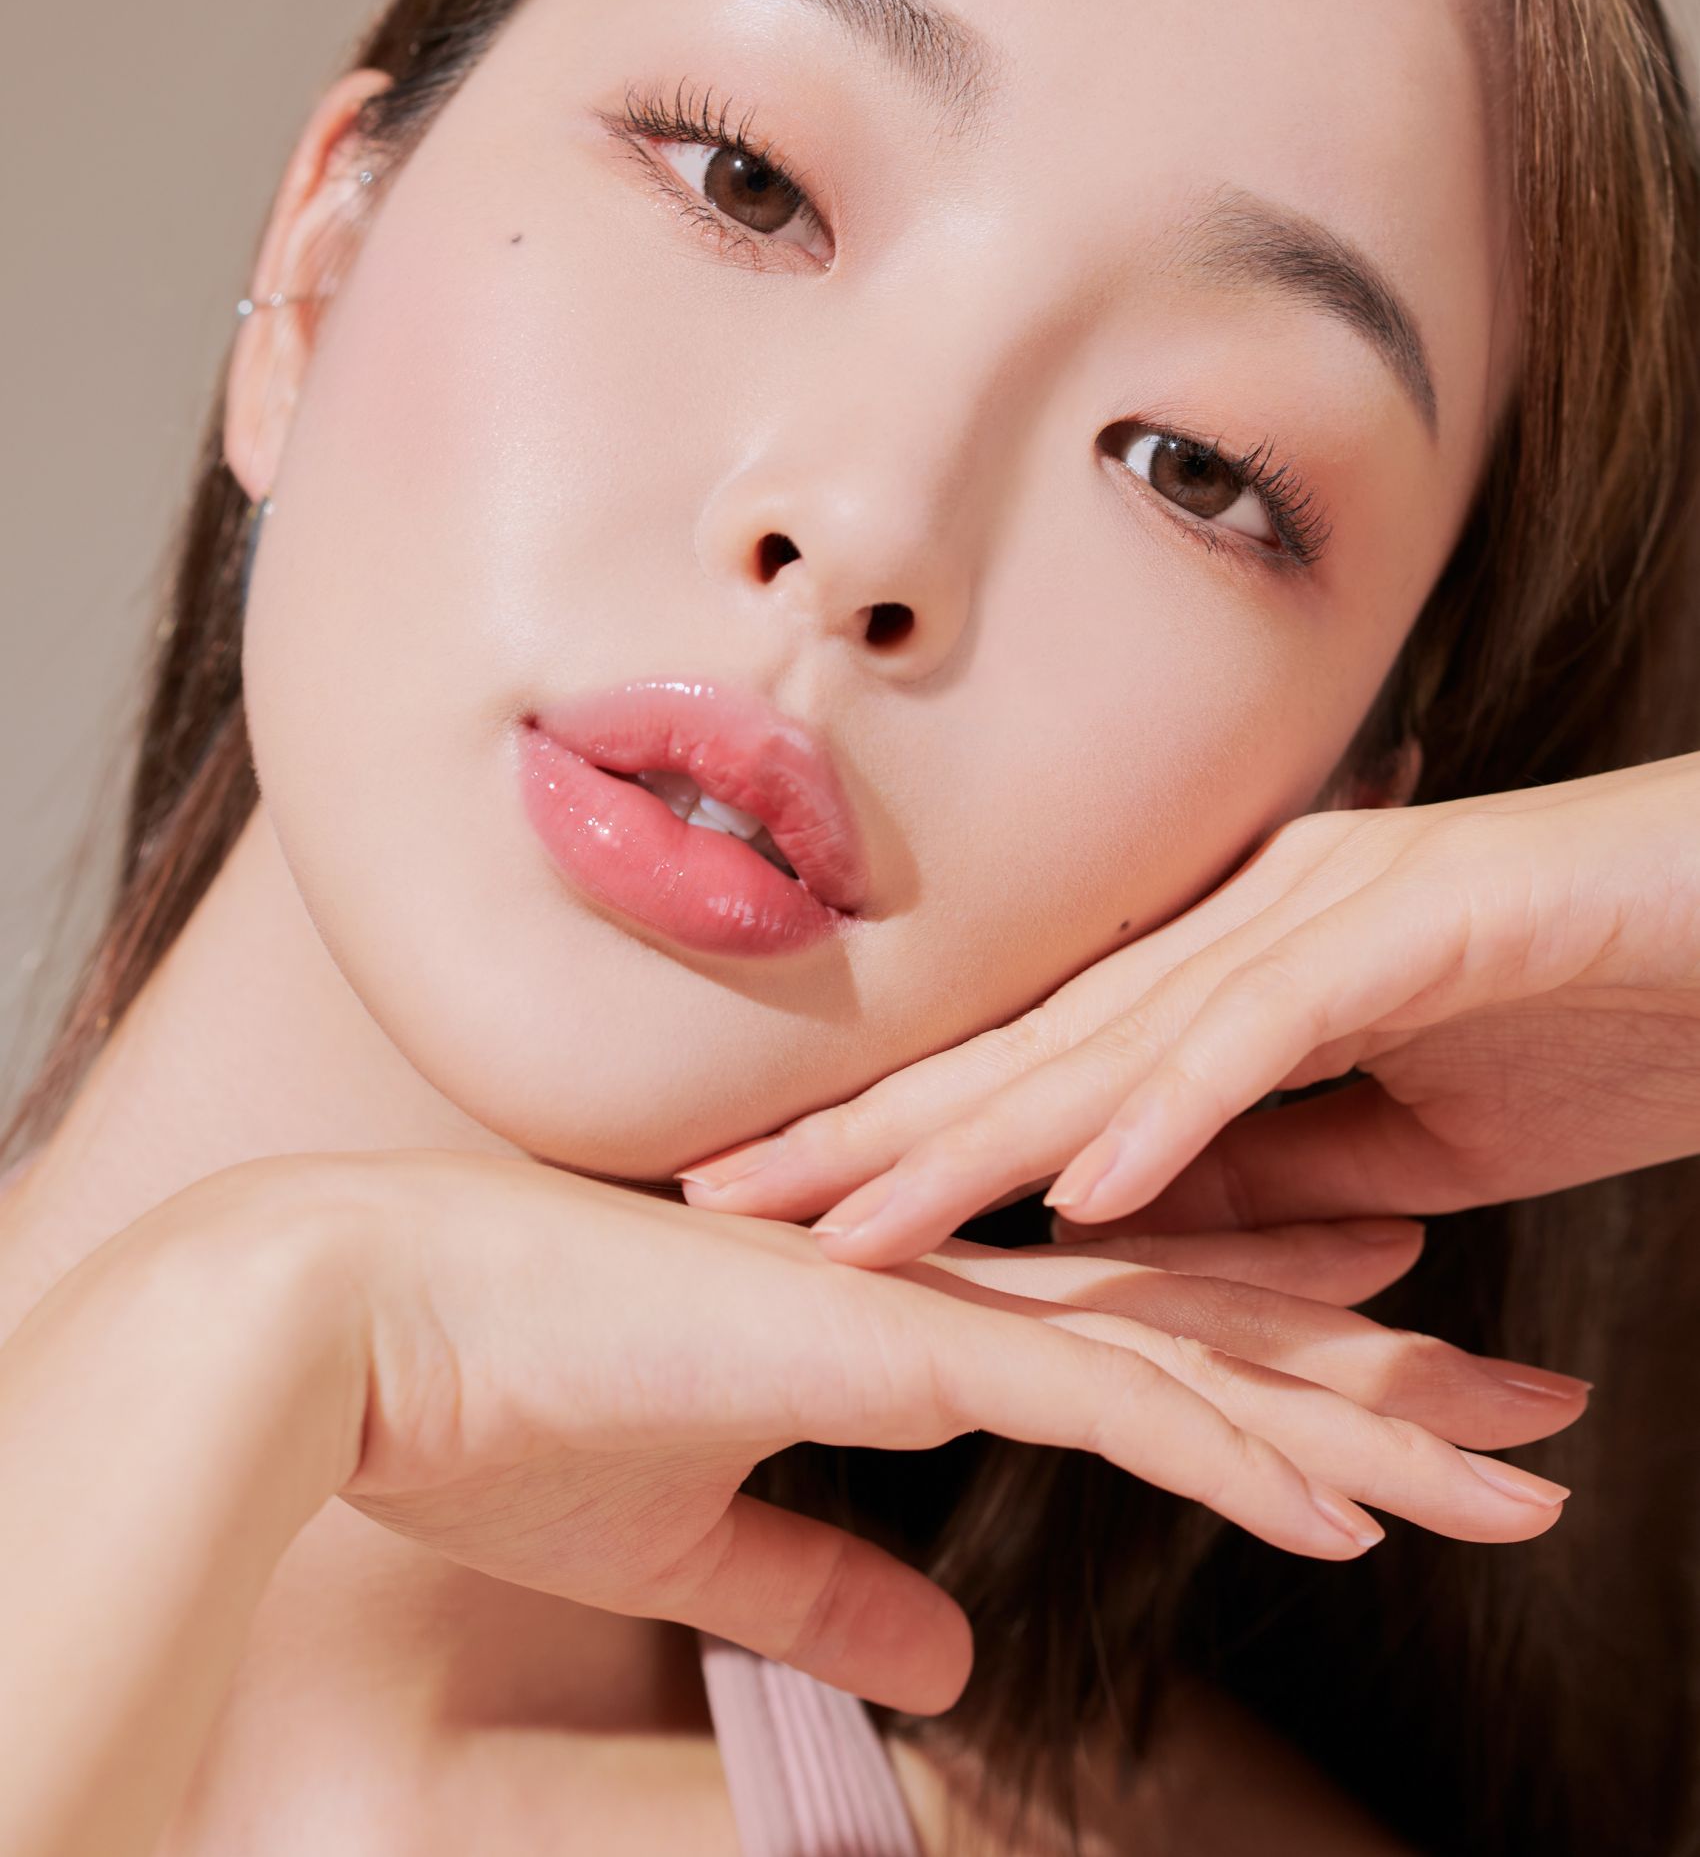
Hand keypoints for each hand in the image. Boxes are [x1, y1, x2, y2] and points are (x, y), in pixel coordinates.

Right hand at [200, 1149, 1576, 1713]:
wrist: (367, 1321)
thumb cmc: (503, 1411)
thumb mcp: (700, 1537)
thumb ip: (834, 1580)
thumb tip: (949, 1648)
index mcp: (907, 1317)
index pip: (1143, 1338)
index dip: (1289, 1373)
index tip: (1415, 1400)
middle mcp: (946, 1288)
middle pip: (1217, 1328)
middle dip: (1391, 1384)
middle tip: (1540, 1415)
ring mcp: (923, 1303)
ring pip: (1198, 1354)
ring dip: (1368, 1422)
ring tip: (1518, 1460)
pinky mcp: (881, 1342)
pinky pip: (1099, 1405)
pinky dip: (1233, 1462)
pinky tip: (1345, 1515)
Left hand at [674, 752, 1699, 1260]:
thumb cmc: (1608, 1007)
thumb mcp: (1412, 1140)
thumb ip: (1273, 1163)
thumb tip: (1130, 1222)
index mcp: (1241, 963)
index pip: (1041, 1067)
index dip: (896, 1136)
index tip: (772, 1201)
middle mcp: (1255, 920)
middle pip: (1032, 1046)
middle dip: (868, 1131)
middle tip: (717, 1199)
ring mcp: (1331, 907)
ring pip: (1117, 1038)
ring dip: (974, 1138)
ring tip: (844, 1221)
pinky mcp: (1426, 918)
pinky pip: (1276, 1028)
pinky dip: (1179, 1107)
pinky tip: (1085, 1180)